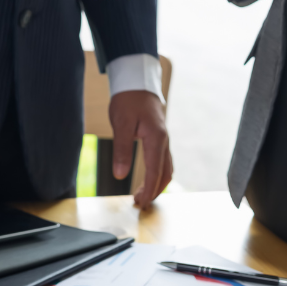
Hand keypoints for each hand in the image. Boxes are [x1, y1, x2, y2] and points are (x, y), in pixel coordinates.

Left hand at [109, 90, 172, 208]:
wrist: (137, 82)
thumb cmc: (129, 100)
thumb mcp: (121, 124)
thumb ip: (121, 150)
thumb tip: (120, 174)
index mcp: (156, 138)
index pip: (154, 171)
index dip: (148, 190)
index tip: (140, 202)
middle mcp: (164, 140)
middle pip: (165, 173)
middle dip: (154, 191)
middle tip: (140, 203)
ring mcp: (163, 139)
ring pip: (166, 167)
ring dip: (156, 183)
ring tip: (141, 195)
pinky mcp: (159, 137)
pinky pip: (163, 160)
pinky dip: (157, 173)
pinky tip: (147, 177)